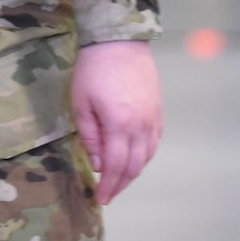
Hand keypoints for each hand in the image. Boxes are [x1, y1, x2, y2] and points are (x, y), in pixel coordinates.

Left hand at [71, 40, 161, 204]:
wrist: (119, 43)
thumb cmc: (93, 71)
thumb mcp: (81, 103)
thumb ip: (90, 136)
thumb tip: (98, 164)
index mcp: (120, 126)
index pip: (116, 166)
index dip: (108, 185)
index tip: (100, 198)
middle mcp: (142, 128)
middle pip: (134, 166)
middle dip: (120, 184)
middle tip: (108, 193)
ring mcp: (153, 120)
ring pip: (147, 157)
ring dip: (133, 172)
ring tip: (117, 179)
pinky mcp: (158, 112)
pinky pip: (154, 143)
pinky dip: (143, 157)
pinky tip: (133, 158)